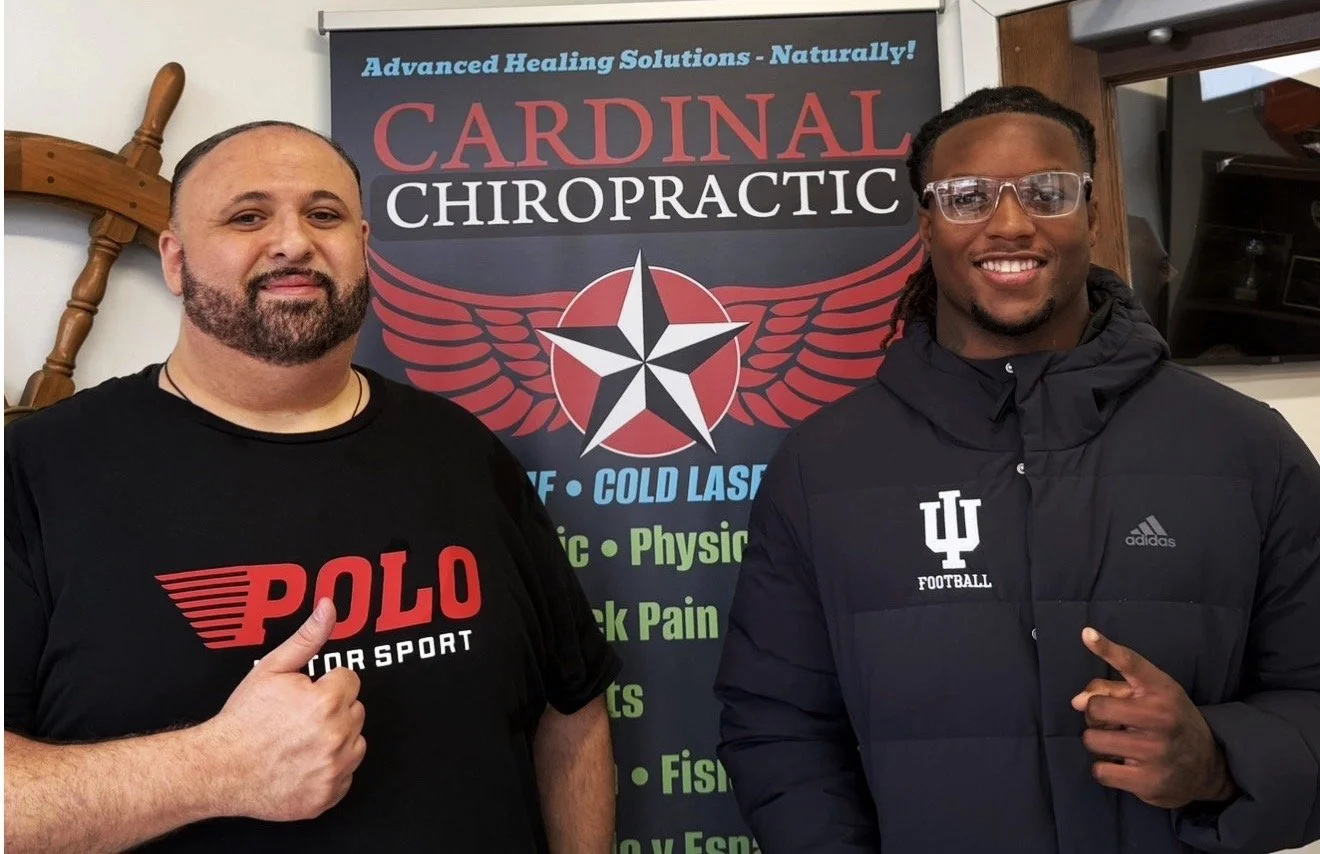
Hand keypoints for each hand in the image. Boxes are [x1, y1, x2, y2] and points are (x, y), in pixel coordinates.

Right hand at [202, 598, 366, 820]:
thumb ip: (308, 638)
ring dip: (337, 738)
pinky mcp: (327, 795)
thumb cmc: (243, 719)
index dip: (326, 684)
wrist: (218, 768)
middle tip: (299, 718)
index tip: (304, 695)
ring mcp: (333, 769)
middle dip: (333, 709)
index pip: (350, 680)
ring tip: (301, 739)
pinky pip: (347, 775)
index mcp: (326, 702)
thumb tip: (328, 608)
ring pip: (356, 742)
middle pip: (355, 710)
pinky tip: (304, 762)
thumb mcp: (272, 669)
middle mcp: (335, 736)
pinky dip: (331, 769)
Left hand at [1072, 627, 1235, 809]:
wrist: (1208, 766)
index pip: (1131, 664)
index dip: (1106, 648)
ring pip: (1093, 741)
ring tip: (1120, 744)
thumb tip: (1077, 701)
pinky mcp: (1149, 782)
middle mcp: (1160, 717)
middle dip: (1095, 716)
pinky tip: (1125, 765)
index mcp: (1161, 690)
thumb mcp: (1152, 696)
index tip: (1086, 634)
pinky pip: (1100, 771)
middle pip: (1095, 709)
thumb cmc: (1170, 722)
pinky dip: (1106, 769)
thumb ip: (1111, 689)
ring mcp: (1156, 751)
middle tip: (1113, 723)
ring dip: (1100, 744)